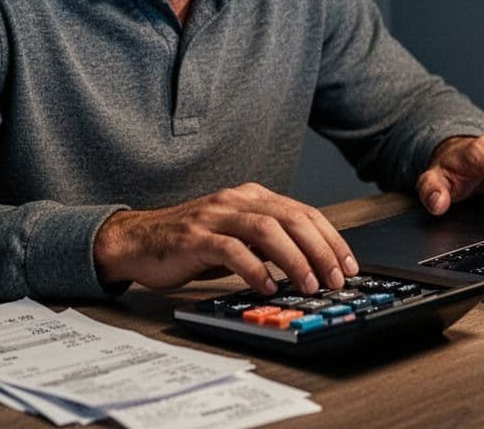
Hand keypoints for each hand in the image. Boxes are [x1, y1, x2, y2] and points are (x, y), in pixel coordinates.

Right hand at [92, 183, 358, 295]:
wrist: (136, 240)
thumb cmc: (189, 243)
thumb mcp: (236, 237)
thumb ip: (267, 243)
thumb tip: (310, 264)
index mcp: (252, 197)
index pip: (303, 212)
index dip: (331, 238)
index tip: (348, 264)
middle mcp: (236, 200)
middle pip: (291, 218)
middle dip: (320, 249)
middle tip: (335, 278)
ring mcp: (215, 216)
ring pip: (266, 229)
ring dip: (294, 259)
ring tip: (308, 284)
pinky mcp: (194, 237)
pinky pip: (231, 249)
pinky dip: (254, 268)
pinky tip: (267, 286)